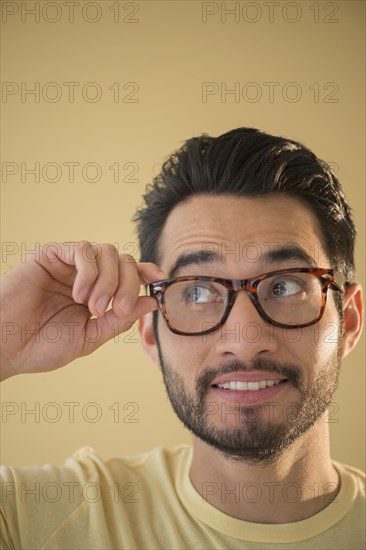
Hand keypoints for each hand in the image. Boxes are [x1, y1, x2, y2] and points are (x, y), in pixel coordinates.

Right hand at [0, 241, 165, 380]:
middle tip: (113, 310)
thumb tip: (151, 300)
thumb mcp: (90, 336)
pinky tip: (79, 294)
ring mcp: (68, 264)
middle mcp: (85, 275)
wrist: (4, 346)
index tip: (161, 279)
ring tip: (92, 307)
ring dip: (108, 281)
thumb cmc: (41, 346)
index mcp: (95, 293)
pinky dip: (89, 272)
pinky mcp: (51, 254)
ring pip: (107, 252)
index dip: (146, 272)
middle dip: (126, 284)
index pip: (128, 273)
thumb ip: (119, 319)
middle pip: (123, 260)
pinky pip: (84, 250)